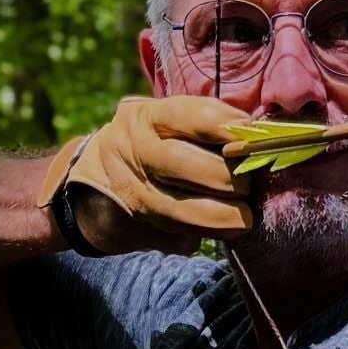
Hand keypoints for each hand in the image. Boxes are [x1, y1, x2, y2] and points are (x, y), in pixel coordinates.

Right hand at [43, 95, 255, 254]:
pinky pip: (179, 231)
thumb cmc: (149, 144)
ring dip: (226, 215)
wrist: (90, 183)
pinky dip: (209, 232)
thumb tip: (258, 136)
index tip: (256, 137)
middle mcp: (133, 149)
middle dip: (232, 177)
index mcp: (145, 116)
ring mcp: (132, 188)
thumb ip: (207, 125)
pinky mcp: (138, 221)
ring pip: (185, 207)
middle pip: (192, 165)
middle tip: (253, 181)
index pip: (192, 116)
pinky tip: (230, 229)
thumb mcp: (166, 122)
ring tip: (247, 215)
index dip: (228, 128)